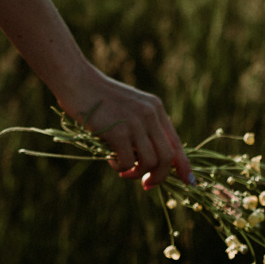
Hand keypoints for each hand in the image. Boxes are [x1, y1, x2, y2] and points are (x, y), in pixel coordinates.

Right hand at [57, 64, 192, 189]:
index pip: (176, 143)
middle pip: (167, 158)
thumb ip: (143, 126)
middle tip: (146, 184)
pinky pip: (127, 162)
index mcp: (155, 108)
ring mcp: (135, 122)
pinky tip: (110, 159)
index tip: (188, 182)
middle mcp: (150, 114)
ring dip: (136, 173)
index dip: (184, 165)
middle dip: (159, 177)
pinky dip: (120, 167)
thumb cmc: (98, 96)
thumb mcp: (129, 106)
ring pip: (150, 163)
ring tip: (122, 169)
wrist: (76, 79)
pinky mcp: (119, 131)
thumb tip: (152, 161)